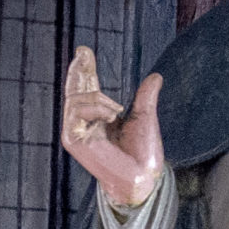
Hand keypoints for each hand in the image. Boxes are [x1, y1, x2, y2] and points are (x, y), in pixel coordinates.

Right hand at [60, 46, 163, 206]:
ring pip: (76, 100)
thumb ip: (145, 97)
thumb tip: (156, 76)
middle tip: (84, 52)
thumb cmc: (143, 154)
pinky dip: (95, 110)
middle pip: (75, 90)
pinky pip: (76, 113)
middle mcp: (84, 123)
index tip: (84, 51)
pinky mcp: (73, 140)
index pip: (88, 89)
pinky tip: (111, 116)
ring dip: (98, 99)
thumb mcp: (145, 118)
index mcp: (99, 117)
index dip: (85, 70)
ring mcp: (76, 131)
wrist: (142, 177)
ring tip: (117, 111)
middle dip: (79, 70)